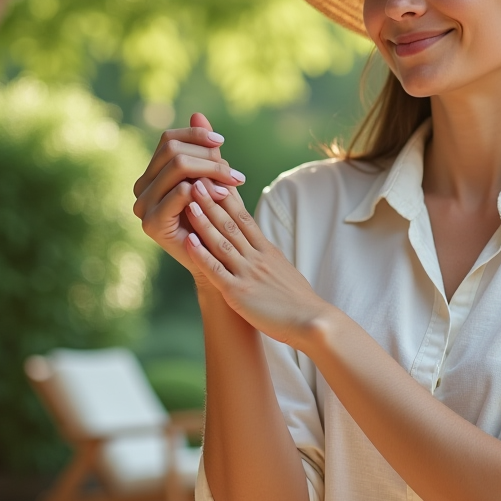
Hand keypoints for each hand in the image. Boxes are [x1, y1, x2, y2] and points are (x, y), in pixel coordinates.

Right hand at [133, 112, 245, 276]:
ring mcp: (142, 206)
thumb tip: (198, 114)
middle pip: (173, 151)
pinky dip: (205, 190)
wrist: (217, 260)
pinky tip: (224, 197)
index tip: (222, 143)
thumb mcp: (213, 177)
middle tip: (235, 174)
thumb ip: (203, 148)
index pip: (168, 139)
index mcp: (152, 174)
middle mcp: (141, 187)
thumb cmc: (217, 216)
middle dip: (208, 157)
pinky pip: (179, 193)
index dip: (196, 136)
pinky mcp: (151, 224)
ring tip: (234, 184)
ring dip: (211, 172)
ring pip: (178, 168)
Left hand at [183, 178, 329, 346]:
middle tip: (196, 178)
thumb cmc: (299, 302)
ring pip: (222, 241)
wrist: (312, 322)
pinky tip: (189, 242)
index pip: (245, 218)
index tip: (215, 181)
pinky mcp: (239, 293)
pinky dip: (201, 255)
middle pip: (231, 223)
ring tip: (189, 202)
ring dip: (204, 221)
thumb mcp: (285, 271)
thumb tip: (262, 248)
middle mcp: (257, 257)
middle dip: (211, 200)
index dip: (228, 198)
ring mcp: (248, 273)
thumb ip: (270, 257)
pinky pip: (217, 271)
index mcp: (267, 251)